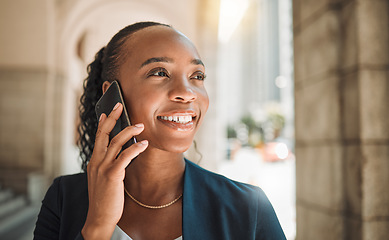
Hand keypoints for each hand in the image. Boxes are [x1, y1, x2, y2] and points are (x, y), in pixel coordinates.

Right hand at [81, 103, 147, 238]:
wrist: (99, 218)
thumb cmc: (104, 198)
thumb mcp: (103, 178)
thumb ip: (109, 165)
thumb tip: (120, 155)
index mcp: (94, 161)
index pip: (98, 137)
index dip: (103, 123)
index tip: (108, 111)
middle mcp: (96, 161)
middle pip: (103, 133)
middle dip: (112, 118)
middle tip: (120, 106)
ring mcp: (103, 168)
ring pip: (115, 142)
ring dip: (129, 131)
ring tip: (141, 125)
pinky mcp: (112, 175)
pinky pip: (124, 156)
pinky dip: (135, 148)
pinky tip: (144, 145)